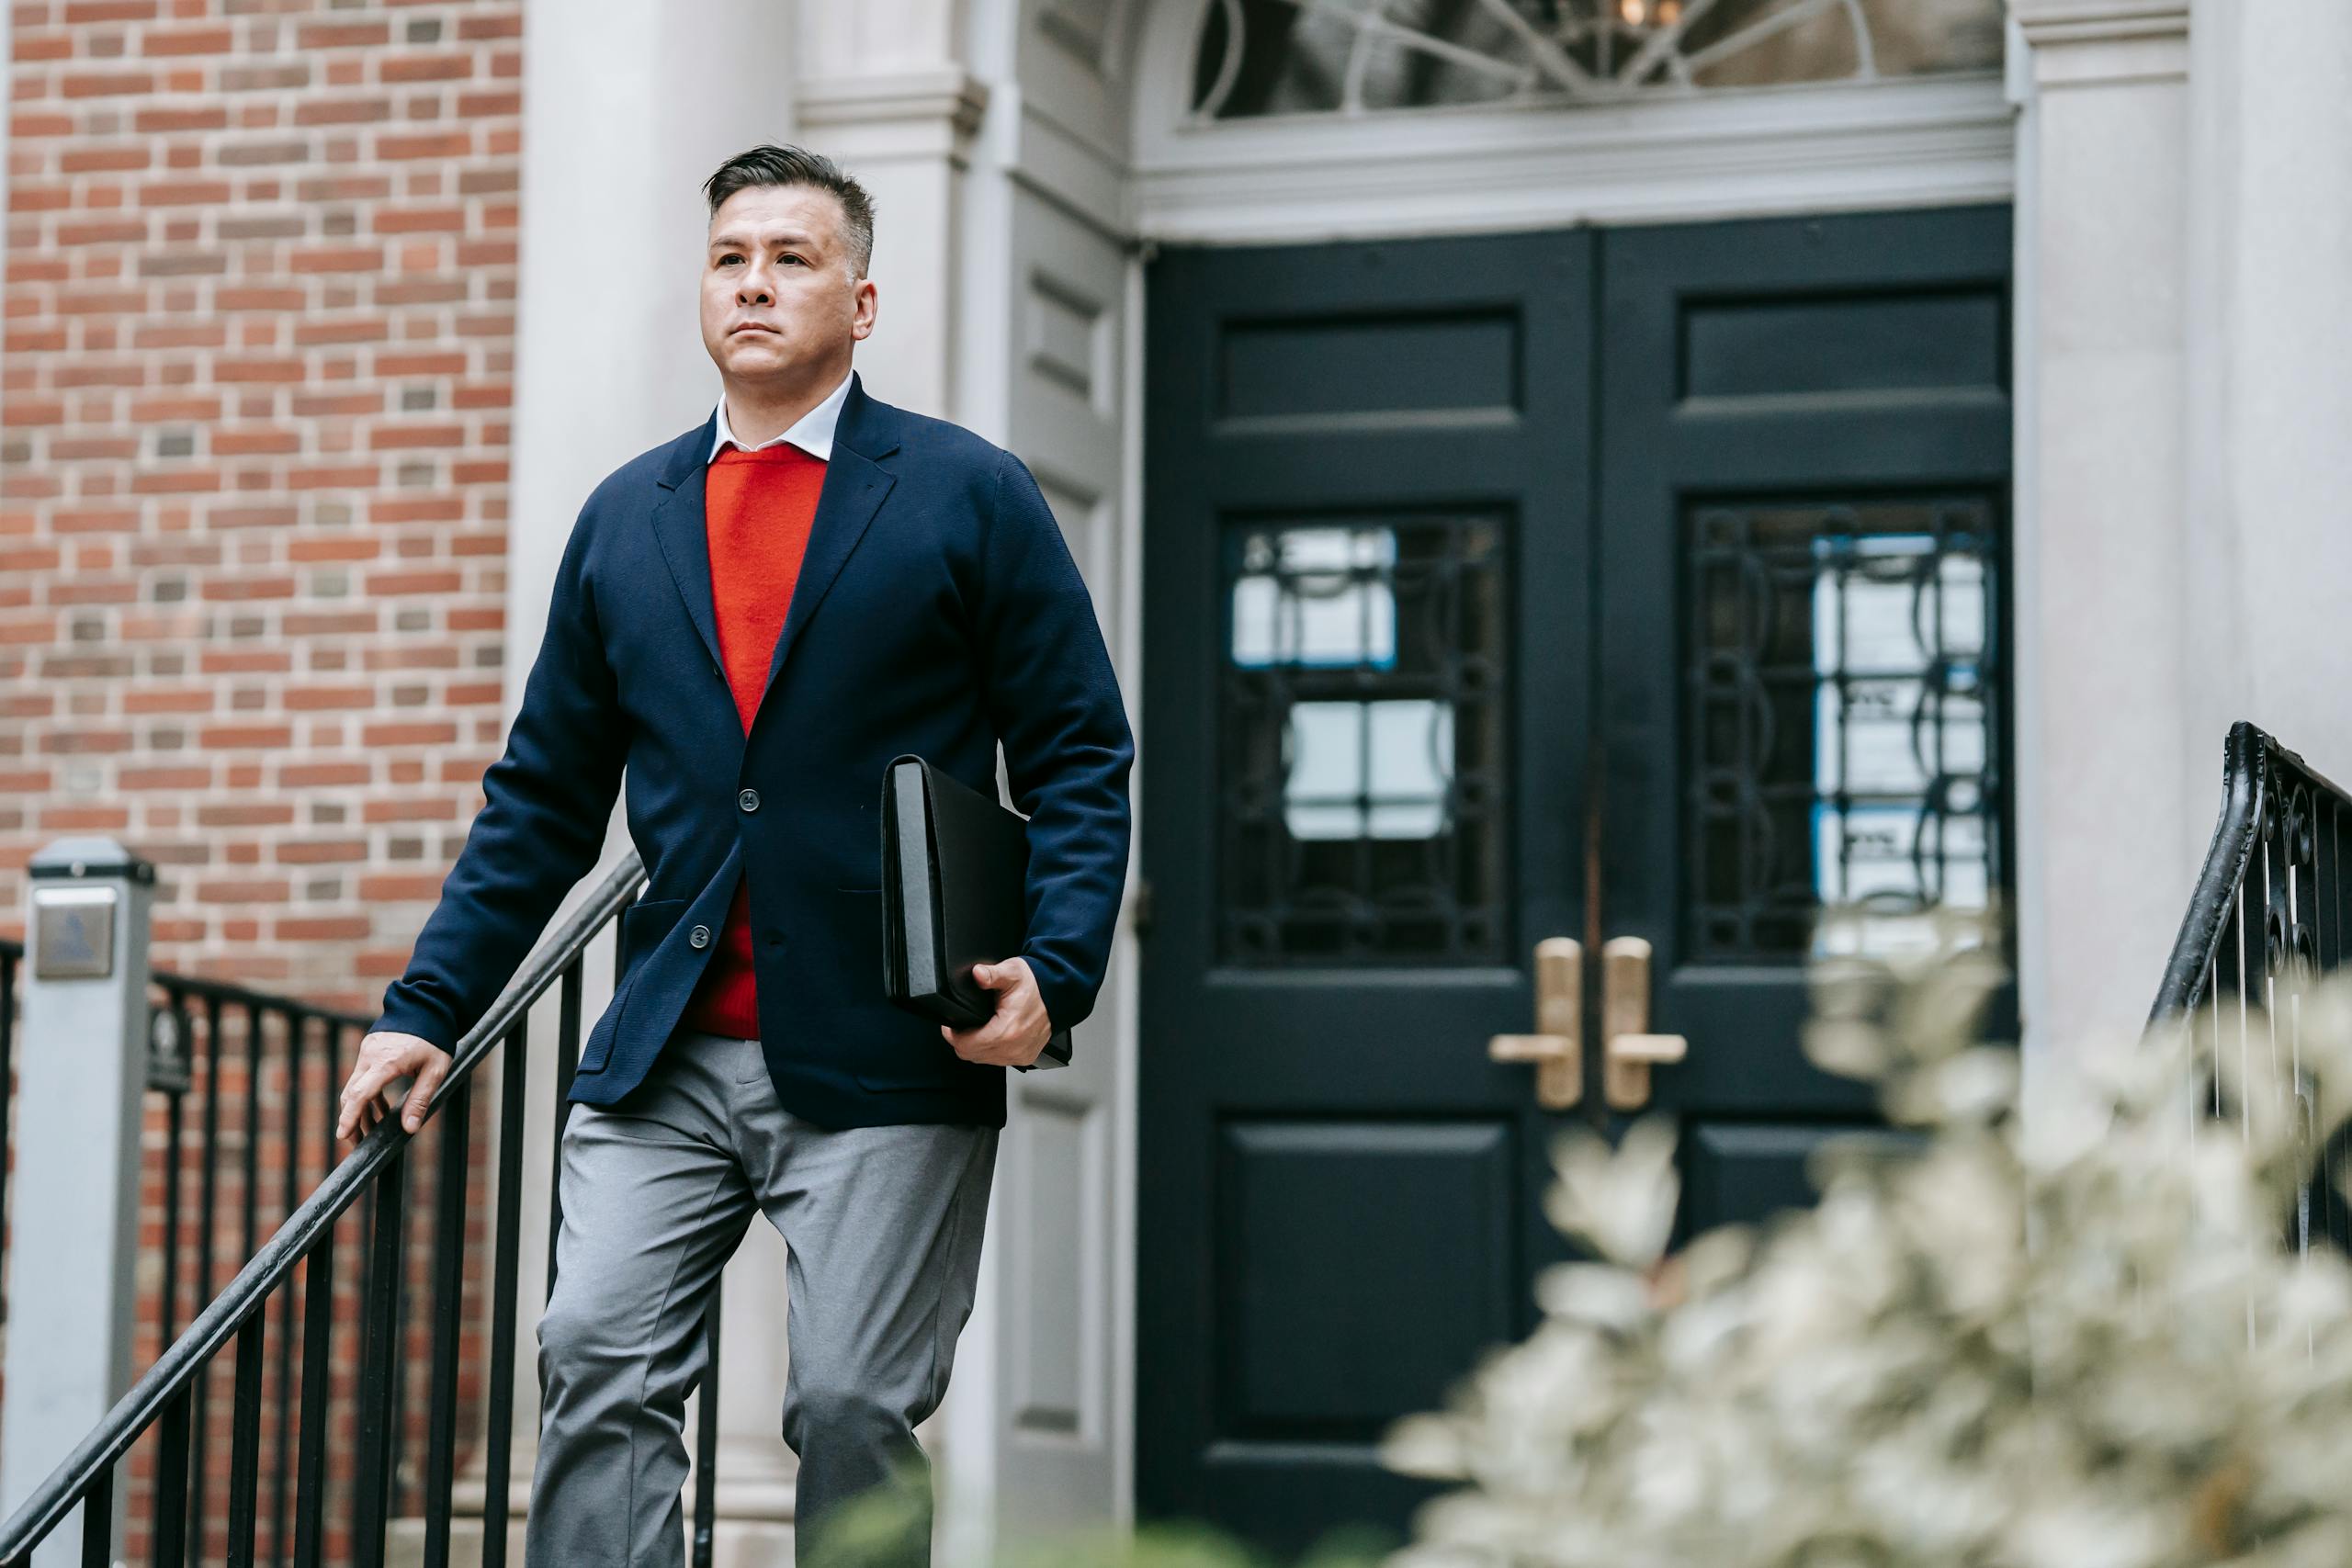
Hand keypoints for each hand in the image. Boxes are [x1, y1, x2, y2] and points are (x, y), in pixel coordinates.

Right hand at [336, 1030, 454, 1144]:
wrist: (429, 1005)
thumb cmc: (435, 1038)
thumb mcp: (435, 1070)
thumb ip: (420, 1099)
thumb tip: (409, 1129)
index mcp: (387, 1062)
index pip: (360, 1094)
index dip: (350, 1117)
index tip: (342, 1134)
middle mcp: (371, 1056)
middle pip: (352, 1094)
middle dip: (352, 1120)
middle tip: (358, 1142)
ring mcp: (367, 1051)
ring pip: (355, 1086)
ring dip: (360, 1109)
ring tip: (371, 1131)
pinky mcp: (369, 1048)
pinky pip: (362, 1076)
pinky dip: (367, 1094)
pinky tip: (381, 1109)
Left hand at [942, 956, 1052, 1067]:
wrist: (1058, 994)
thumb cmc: (1035, 985)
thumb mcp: (1011, 973)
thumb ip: (991, 974)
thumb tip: (977, 973)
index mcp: (1007, 1030)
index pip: (965, 1045)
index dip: (952, 1034)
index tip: (951, 1024)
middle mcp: (1014, 1048)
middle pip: (971, 1055)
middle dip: (962, 1040)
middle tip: (963, 1024)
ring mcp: (1020, 1055)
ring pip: (983, 1059)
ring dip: (976, 1047)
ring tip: (979, 1028)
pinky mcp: (1025, 1057)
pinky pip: (998, 1061)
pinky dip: (991, 1051)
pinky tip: (993, 1035)